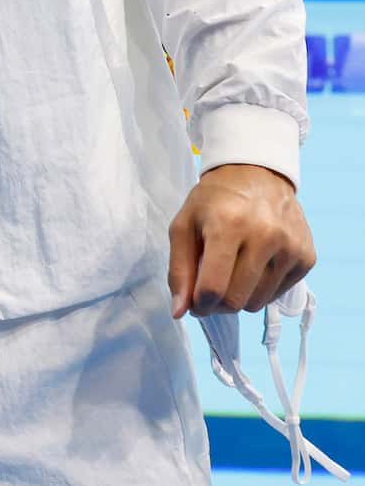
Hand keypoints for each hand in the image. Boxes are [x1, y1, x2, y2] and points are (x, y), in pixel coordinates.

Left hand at [170, 163, 315, 316]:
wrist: (257, 174)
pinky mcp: (307, 256)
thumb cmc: (213, 201)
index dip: (199, 304)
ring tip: (230, 273)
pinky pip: (277, 293)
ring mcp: (291, 247)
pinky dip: (260, 288)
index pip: (214, 287)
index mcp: (228, 225)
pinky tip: (253, 265)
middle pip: (236, 300)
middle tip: (209, 290)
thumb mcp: (183, 226)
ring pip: (258, 302)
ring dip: (238, 297)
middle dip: (216, 304)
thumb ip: (179, 270)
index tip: (193, 302)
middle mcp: (265, 236)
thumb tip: (180, 312)